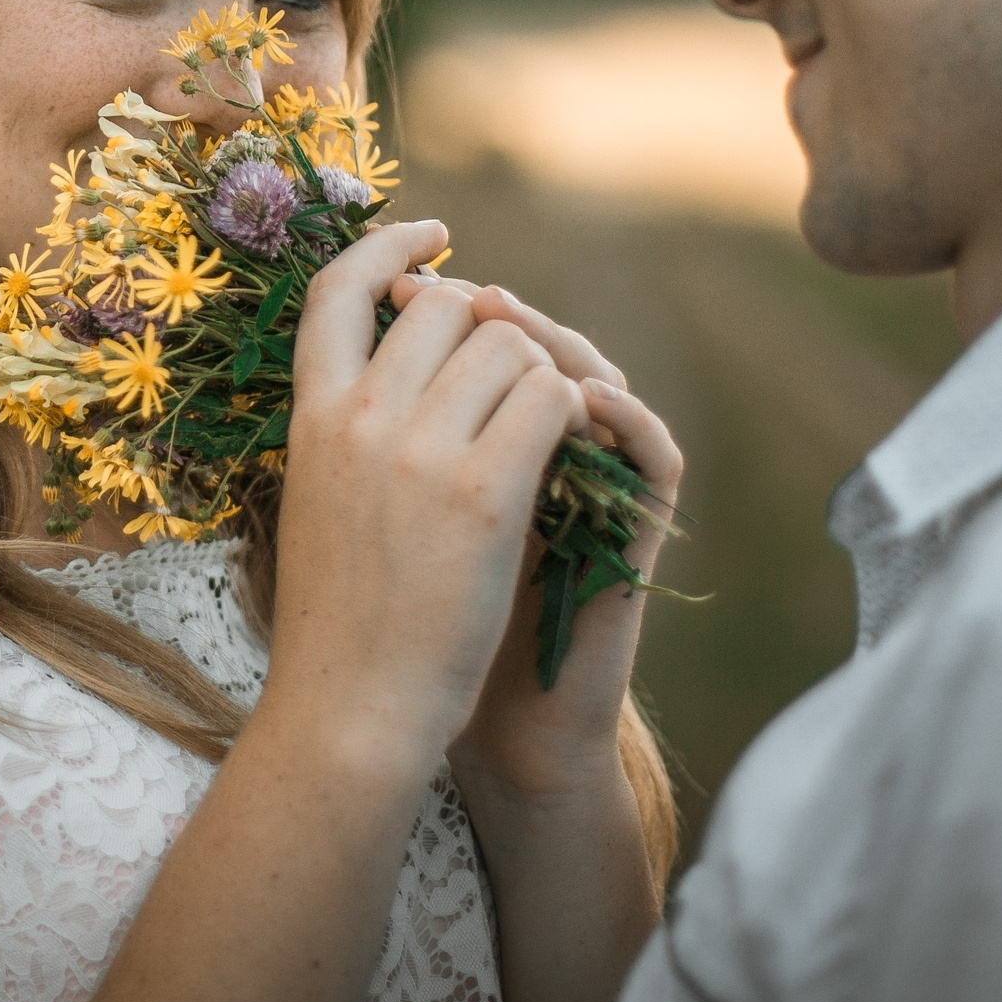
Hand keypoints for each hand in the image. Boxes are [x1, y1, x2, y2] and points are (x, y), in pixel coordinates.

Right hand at [268, 222, 591, 782]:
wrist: (351, 713)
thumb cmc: (338, 624)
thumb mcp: (315, 500)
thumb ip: (345, 430)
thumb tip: (387, 367)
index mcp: (312, 418)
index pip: (337, 289)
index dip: (391, 247)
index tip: (438, 239)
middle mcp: (361, 418)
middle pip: (447, 306)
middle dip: (490, 330)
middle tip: (513, 379)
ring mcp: (421, 451)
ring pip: (511, 346)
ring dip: (540, 377)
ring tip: (539, 435)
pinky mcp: (487, 493)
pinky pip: (551, 401)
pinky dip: (572, 416)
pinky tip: (566, 455)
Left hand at [385, 276, 685, 804]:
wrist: (422, 725)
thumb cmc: (383, 622)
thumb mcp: (368, 505)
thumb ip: (372, 428)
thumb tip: (347, 327)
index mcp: (479, 440)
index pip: (486, 340)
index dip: (451, 298)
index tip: (402, 276)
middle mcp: (544, 454)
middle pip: (542, 347)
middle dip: (498, 314)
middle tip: (464, 296)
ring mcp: (595, 489)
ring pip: (602, 379)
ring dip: (558, 343)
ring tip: (510, 322)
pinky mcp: (633, 536)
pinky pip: (654, 453)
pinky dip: (626, 415)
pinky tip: (584, 396)